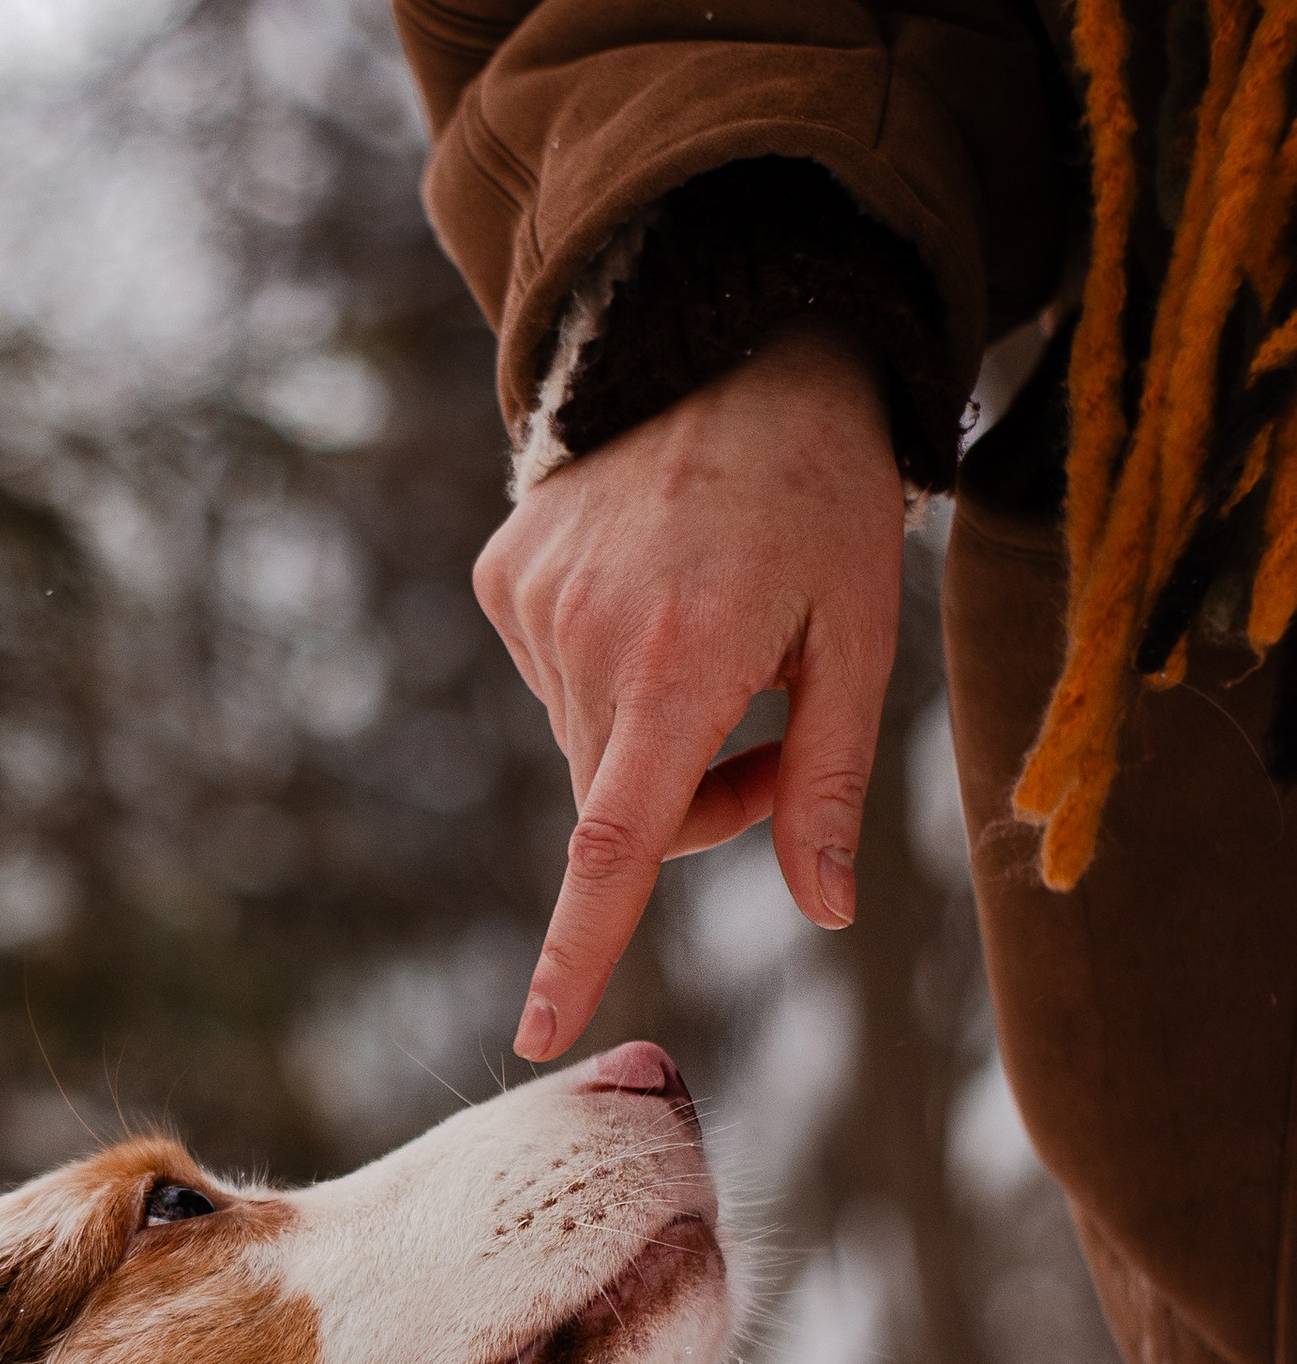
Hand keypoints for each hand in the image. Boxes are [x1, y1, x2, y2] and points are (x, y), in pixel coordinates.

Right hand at [474, 321, 905, 1060]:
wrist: (731, 333)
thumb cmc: (822, 489)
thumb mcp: (858, 633)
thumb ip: (829, 779)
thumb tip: (825, 909)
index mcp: (684, 663)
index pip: (617, 842)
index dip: (579, 945)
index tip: (536, 1030)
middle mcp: (587, 639)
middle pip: (624, 809)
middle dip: (699, 805)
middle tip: (780, 725)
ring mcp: (532, 605)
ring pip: (590, 749)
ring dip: (655, 736)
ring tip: (719, 635)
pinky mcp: (504, 575)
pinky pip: (554, 678)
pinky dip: (608, 672)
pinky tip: (653, 591)